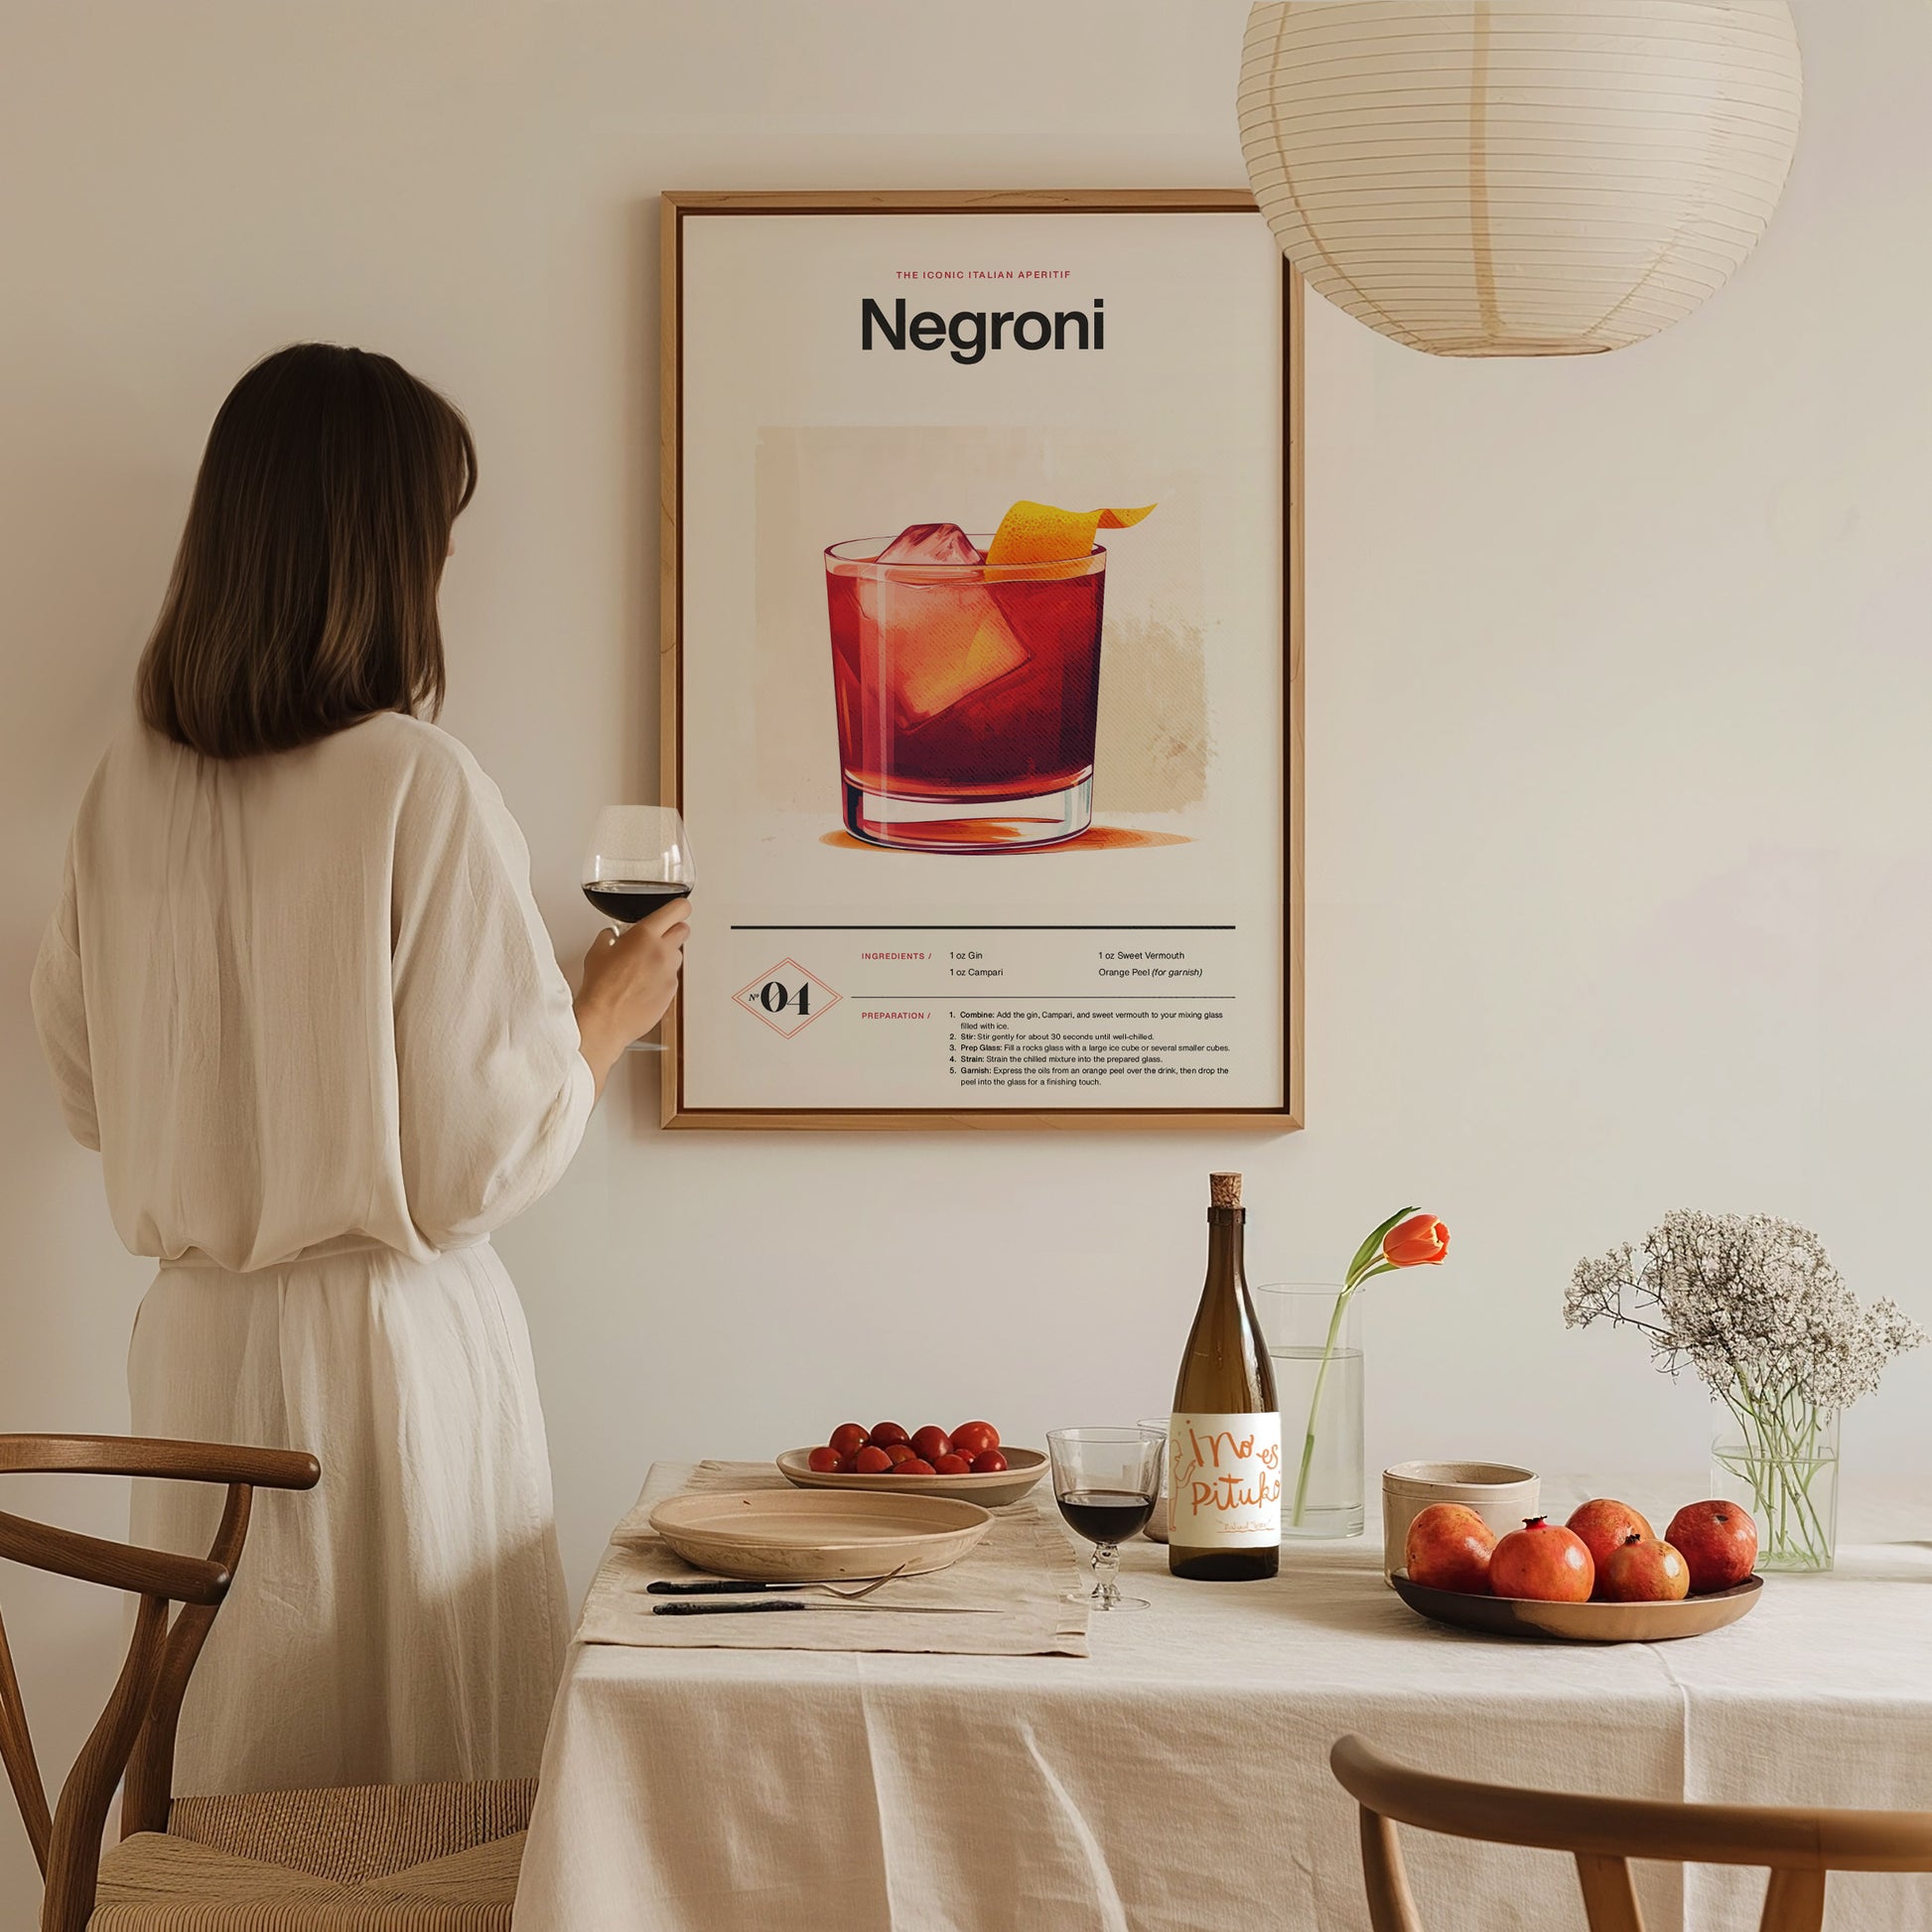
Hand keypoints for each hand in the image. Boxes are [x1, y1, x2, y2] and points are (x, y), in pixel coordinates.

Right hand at [574, 895, 690, 1094]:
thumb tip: (613, 936)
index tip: (677, 909)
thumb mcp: (597, 952)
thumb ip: (610, 937)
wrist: (605, 1020)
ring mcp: (669, 973)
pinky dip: (662, 978)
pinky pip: (672, 978)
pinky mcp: (671, 992)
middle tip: (657, 938)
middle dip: (672, 930)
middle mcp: (662, 952)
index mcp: (645, 935)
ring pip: (677, 956)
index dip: (679, 908)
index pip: (678, 910)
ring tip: (644, 967)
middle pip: (683, 930)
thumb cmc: (600, 988)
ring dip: (666, 956)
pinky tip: (643, 985)